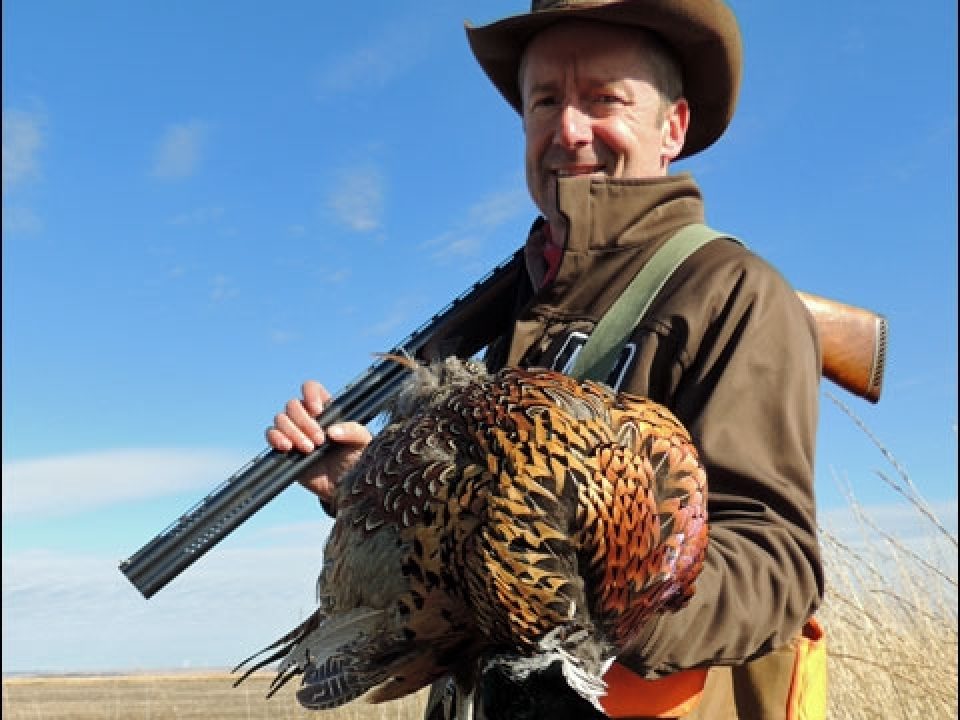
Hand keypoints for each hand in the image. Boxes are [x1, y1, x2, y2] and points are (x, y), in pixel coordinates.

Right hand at [266, 380, 371, 512]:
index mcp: (327, 409)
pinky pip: (271, 435)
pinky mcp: (285, 448)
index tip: (318, 410)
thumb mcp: (363, 442)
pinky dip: (276, 438)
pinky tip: (288, 447)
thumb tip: (332, 431)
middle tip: (319, 441)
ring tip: (309, 449)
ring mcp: (295, 432)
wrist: (344, 487)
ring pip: (281, 419)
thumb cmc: (357, 460)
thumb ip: (353, 431)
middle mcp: (308, 417)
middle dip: (304, 422)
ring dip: (292, 432)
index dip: (310, 394)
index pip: (311, 388)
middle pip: (293, 405)